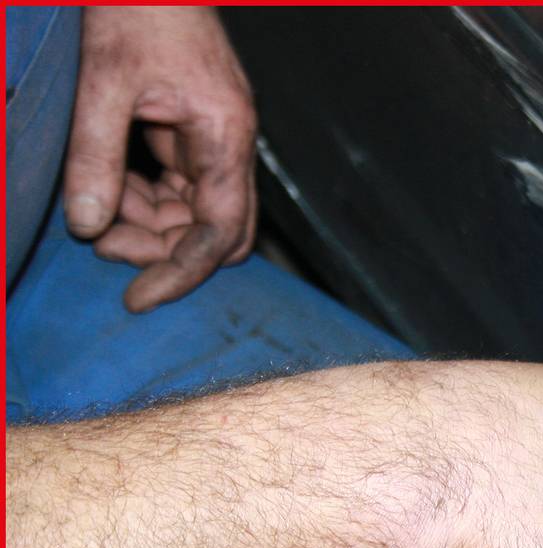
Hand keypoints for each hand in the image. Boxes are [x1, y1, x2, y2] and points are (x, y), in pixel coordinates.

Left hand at [66, 7, 256, 312]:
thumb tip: (86, 226)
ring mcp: (214, 139)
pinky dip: (143, 200)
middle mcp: (229, 144)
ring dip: (148, 226)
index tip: (140, 298)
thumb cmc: (137, 10)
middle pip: (216, 230)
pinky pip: (178, 187)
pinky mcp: (193, 132)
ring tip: (94, 217)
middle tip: (104, 248)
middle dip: (166, 251)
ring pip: (195, 213)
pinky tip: (108, 192)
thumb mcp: (102, 83)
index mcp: (225, 135)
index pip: (220, 230)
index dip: (183, 271)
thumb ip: (96, 157)